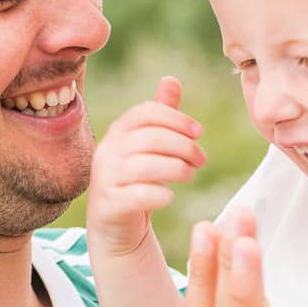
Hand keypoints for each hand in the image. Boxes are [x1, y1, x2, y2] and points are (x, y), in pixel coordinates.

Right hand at [85, 76, 204, 256]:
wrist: (115, 226)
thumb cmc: (136, 181)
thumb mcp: (147, 147)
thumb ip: (160, 117)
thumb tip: (171, 79)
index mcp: (118, 132)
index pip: (147, 112)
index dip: (177, 118)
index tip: (199, 132)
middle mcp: (108, 151)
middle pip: (152, 138)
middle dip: (184, 146)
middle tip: (201, 159)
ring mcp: (105, 178)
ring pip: (147, 166)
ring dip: (177, 169)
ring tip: (190, 175)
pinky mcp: (110, 205)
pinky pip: (140, 195)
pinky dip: (161, 195)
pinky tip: (170, 196)